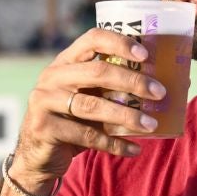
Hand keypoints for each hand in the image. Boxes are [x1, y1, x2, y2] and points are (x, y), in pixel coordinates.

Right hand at [13, 29, 168, 186]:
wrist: (37, 156)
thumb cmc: (71, 122)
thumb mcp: (84, 98)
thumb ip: (106, 88)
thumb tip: (154, 86)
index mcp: (64, 62)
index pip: (91, 39)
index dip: (119, 43)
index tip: (145, 55)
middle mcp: (52, 77)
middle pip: (98, 72)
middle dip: (133, 81)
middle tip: (159, 93)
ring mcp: (45, 101)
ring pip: (93, 106)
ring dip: (127, 116)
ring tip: (151, 125)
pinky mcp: (45, 127)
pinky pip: (88, 136)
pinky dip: (115, 144)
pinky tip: (134, 149)